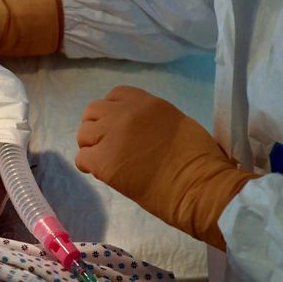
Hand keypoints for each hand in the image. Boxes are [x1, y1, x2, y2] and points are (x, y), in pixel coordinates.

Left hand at [76, 86, 258, 249]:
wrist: (200, 187)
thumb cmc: (200, 160)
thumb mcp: (177, 123)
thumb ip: (152, 120)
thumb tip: (140, 131)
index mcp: (146, 102)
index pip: (115, 95)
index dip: (112, 111)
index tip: (117, 126)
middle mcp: (125, 113)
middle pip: (93, 110)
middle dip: (97, 126)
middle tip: (106, 144)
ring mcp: (112, 136)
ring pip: (83, 133)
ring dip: (91, 145)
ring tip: (103, 159)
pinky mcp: (104, 162)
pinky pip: (82, 158)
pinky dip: (89, 166)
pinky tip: (102, 174)